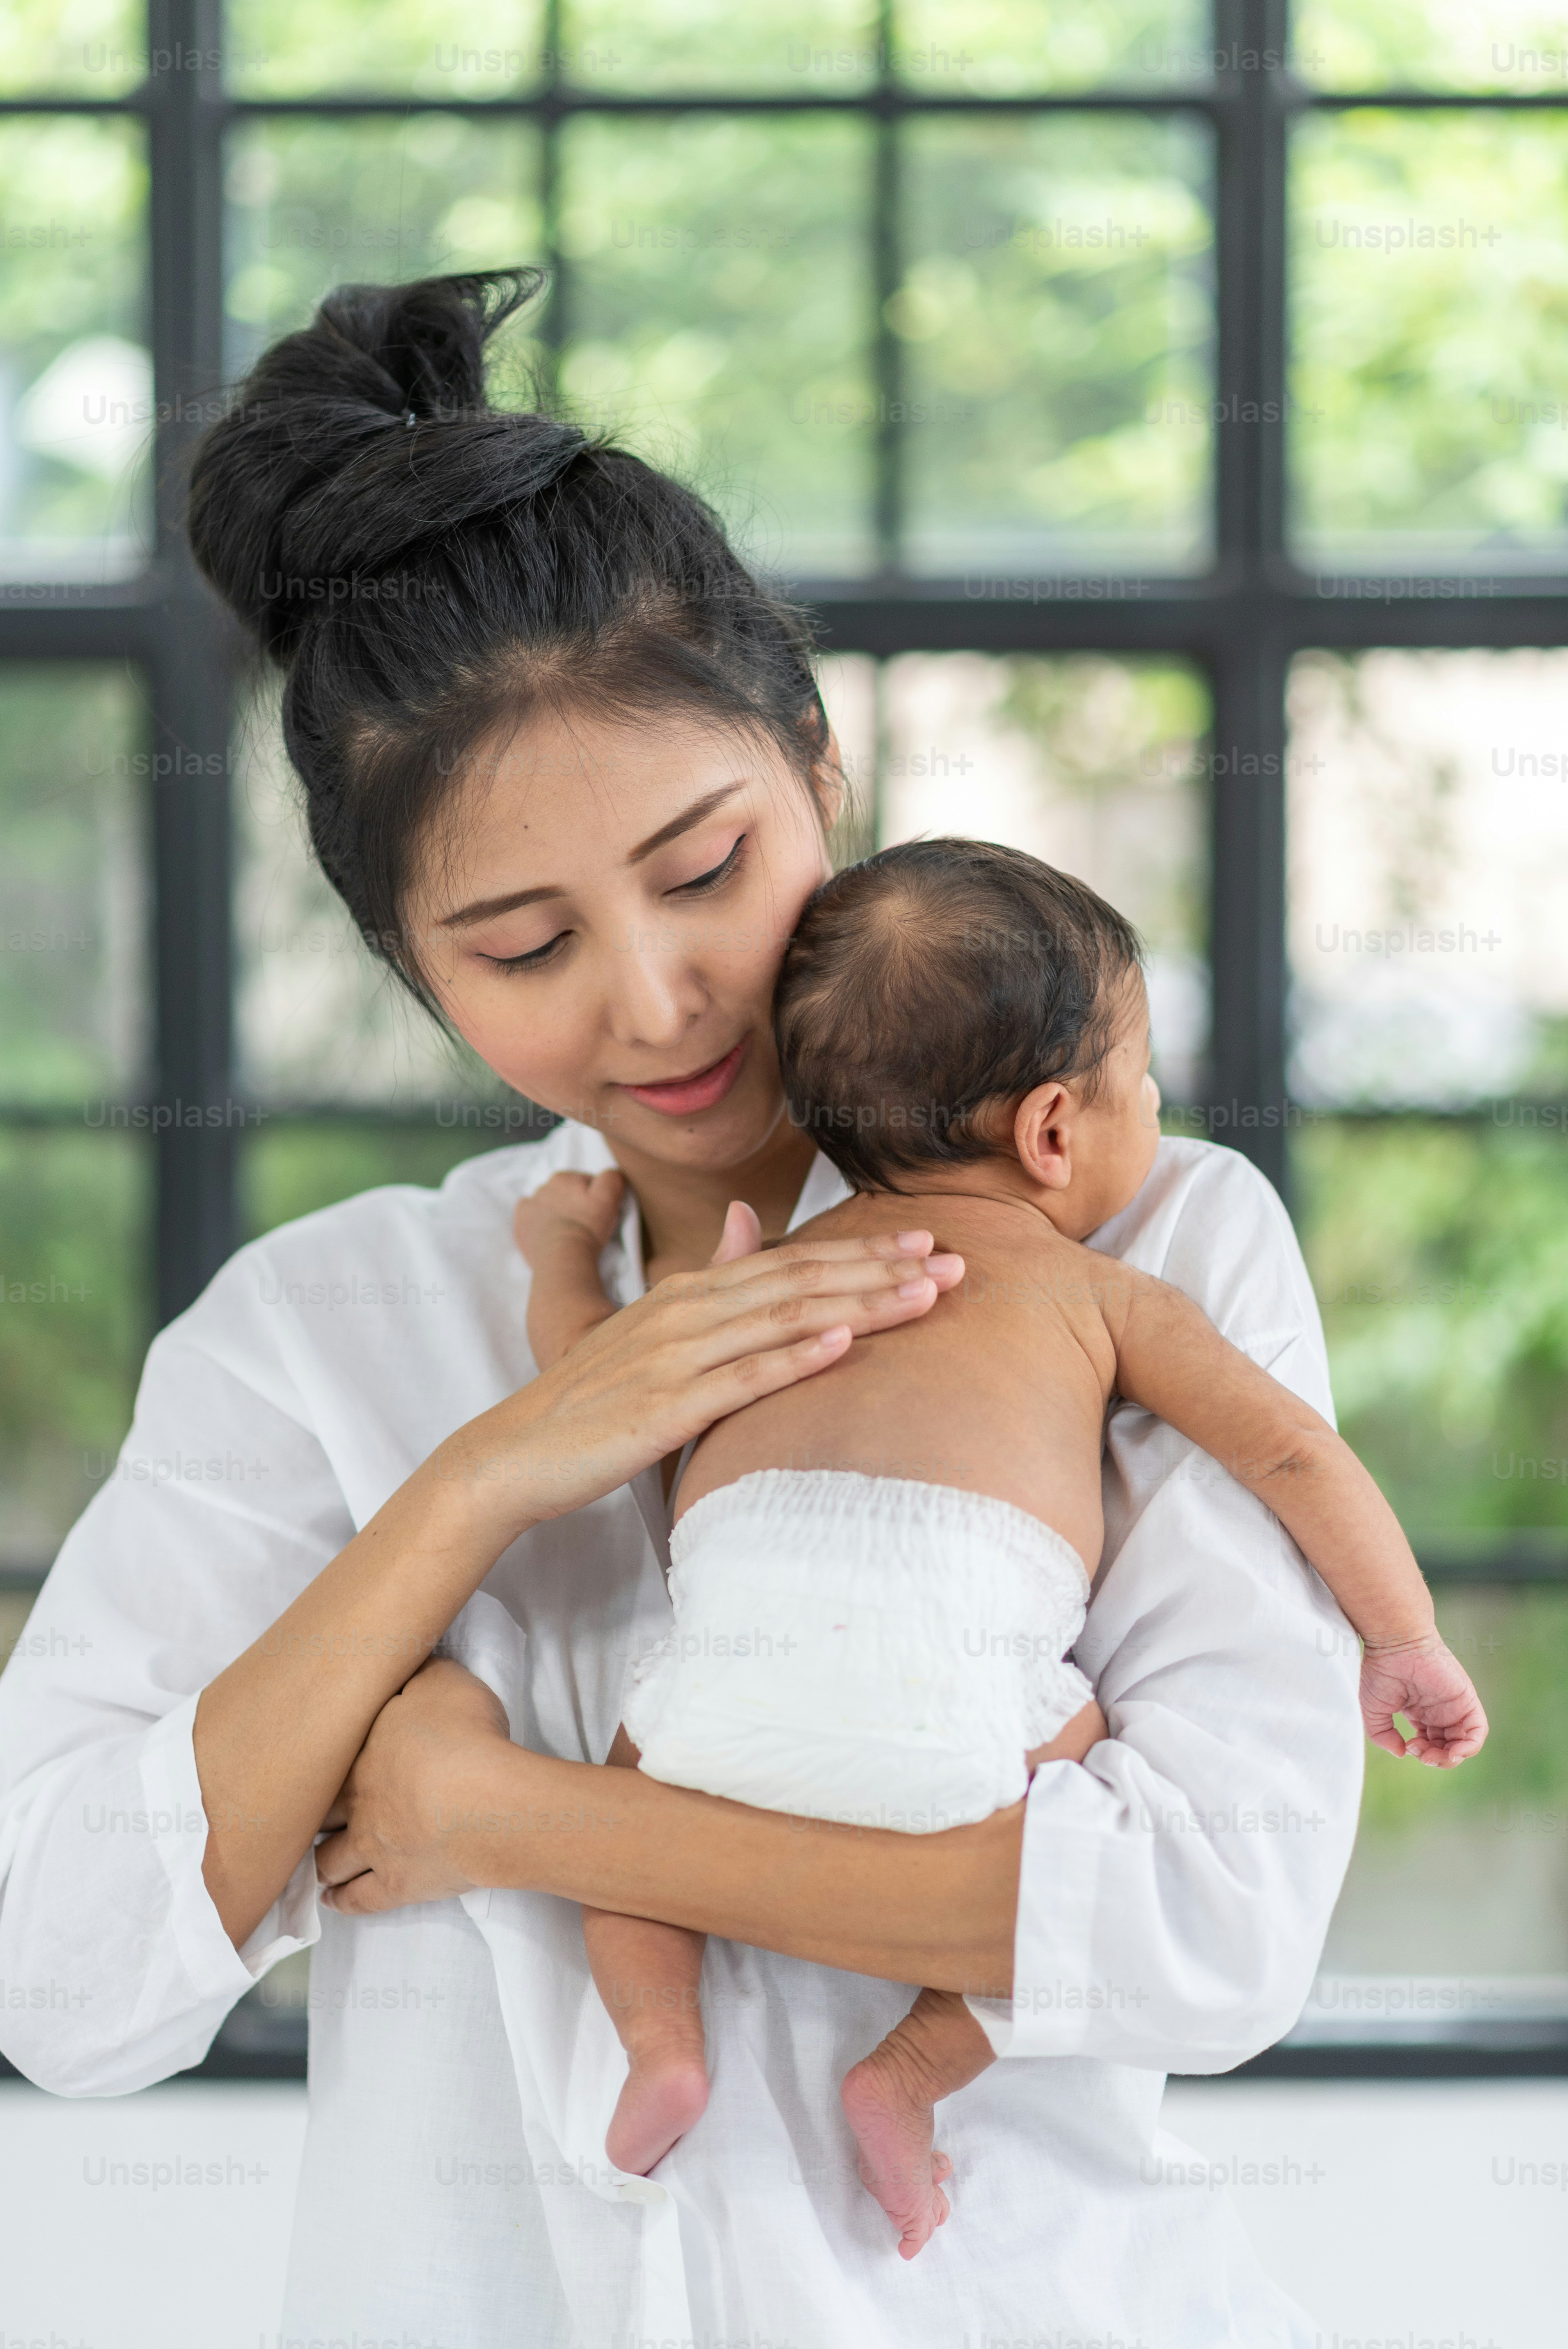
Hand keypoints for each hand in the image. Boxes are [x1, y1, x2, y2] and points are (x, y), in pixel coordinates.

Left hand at [315, 1658, 511, 1914]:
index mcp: (360, 1756)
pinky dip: (342, 1899)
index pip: (322, 1762)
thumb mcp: (443, 1681)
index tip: (304, 1762)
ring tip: (315, 1858)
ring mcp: (374, 1850)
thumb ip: (417, 1674)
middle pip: (318, 1813)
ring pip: (328, 1861)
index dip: (314, 1762)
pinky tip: (332, 1897)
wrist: (487, 1804)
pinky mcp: (398, 1886)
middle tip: (307, 1813)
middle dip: (311, 1814)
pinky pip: (358, 1900)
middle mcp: (356, 1805)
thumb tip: (404, 1667)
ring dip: (319, 1860)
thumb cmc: (464, 1736)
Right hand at [436, 1215, 964, 1539]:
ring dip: (859, 1302)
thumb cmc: (592, 1400)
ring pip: (784, 1319)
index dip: (861, 1249)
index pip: (789, 1262)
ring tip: (923, 1294)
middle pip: (800, 1280)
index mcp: (687, 1294)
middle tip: (954, 1259)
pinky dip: (794, 1357)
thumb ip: (707, 1281)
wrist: (514, 1452)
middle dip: (882, 1268)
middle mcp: (685, 1313)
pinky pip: (742, 1379)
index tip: (926, 1240)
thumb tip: (747, 1221)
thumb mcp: (651, 1330)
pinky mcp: (664, 1409)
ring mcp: (675, 1358)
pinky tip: (841, 1342)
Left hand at [513, 1166, 626, 1266]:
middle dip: (574, 1203)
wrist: (562, 1257)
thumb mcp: (609, 1197)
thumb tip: (609, 1175)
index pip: (584, 1182)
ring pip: (546, 1204)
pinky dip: (537, 1220)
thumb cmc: (587, 1226)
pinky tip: (547, 1231)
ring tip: (567, 1230)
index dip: (595, 1197)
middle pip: (564, 1193)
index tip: (599, 1212)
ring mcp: (529, 1206)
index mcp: (563, 1178)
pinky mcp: (520, 1224)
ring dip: (556, 1212)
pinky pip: (529, 1216)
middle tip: (585, 1223)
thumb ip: (611, 1178)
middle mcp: (542, 1188)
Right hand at [1360, 1634, 1488, 1765]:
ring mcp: (1454, 1706)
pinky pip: (1478, 1731)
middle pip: (1447, 1747)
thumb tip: (1401, 1753)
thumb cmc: (1381, 1671)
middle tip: (1419, 1752)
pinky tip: (1453, 1752)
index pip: (1429, 1743)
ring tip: (1432, 1755)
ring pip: (1464, 1743)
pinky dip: (1470, 1747)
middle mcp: (1440, 1710)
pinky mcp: (1466, 1700)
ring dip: (1449, 1758)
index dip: (1422, 1753)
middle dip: (1435, 1759)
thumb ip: (1383, 1736)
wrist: (1395, 1645)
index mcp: (1420, 1711)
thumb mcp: (1373, 1711)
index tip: (1407, 1746)